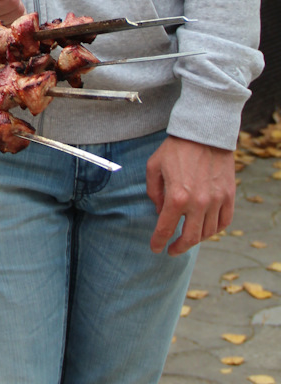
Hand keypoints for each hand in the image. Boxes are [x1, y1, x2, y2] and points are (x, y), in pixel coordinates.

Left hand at [146, 135, 234, 254]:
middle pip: (190, 238)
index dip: (158, 242)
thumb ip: (154, 192)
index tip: (155, 248)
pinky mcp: (229, 196)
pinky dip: (215, 229)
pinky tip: (206, 229)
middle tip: (172, 250)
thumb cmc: (176, 148)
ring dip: (196, 239)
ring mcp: (216, 200)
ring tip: (188, 238)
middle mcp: (198, 203)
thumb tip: (161, 211)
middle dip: (178, 248)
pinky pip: (224, 221)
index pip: (165, 229)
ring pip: (208, 232)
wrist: (204, 132)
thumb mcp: (154, 166)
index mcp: (176, 196)